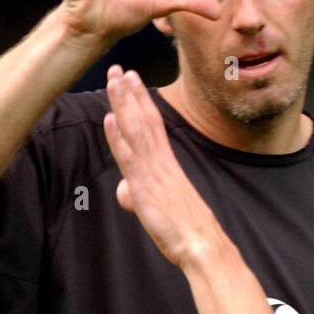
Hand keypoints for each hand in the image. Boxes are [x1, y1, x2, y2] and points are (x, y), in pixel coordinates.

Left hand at [103, 66, 220, 266]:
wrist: (202, 245)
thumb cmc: (187, 231)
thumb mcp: (161, 208)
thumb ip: (140, 196)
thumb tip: (125, 192)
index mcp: (168, 164)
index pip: (152, 126)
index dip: (140, 101)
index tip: (132, 80)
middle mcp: (161, 162)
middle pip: (143, 120)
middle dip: (129, 93)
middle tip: (119, 68)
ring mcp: (154, 172)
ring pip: (136, 131)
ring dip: (124, 104)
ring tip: (115, 79)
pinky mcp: (146, 187)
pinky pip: (130, 157)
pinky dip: (119, 137)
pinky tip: (110, 119)